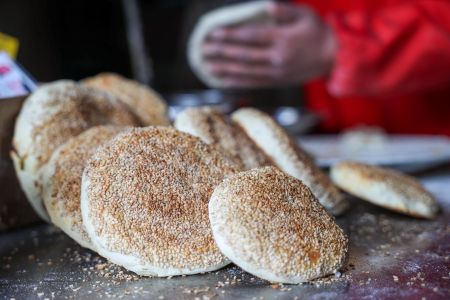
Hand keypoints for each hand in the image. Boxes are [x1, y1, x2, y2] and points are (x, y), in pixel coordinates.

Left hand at [203, 2, 336, 87]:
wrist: (335, 57)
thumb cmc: (319, 32)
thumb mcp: (305, 15)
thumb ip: (285, 11)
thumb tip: (267, 6)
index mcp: (282, 39)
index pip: (250, 36)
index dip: (230, 35)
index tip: (213, 34)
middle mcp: (277, 58)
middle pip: (243, 55)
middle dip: (221, 52)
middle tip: (203, 50)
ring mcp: (276, 72)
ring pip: (245, 71)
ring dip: (224, 68)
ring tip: (207, 65)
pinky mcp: (277, 82)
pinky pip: (253, 83)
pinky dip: (237, 81)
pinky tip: (223, 79)